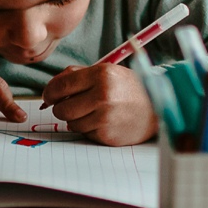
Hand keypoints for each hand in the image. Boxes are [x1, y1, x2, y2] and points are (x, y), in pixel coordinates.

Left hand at [41, 63, 156, 145]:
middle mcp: (103, 95)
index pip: (60, 86)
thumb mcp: (107, 72)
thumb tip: (50, 90)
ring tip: (93, 113)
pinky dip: (89, 129)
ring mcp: (105, 117)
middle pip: (61, 109)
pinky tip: (104, 122)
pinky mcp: (108, 135)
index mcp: (101, 75)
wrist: (158, 108)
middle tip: (73, 106)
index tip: (49, 97)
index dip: (49, 93)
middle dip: (62, 108)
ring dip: (77, 119)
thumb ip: (78, 75)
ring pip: (71, 123)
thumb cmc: (129, 89)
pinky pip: (85, 133)